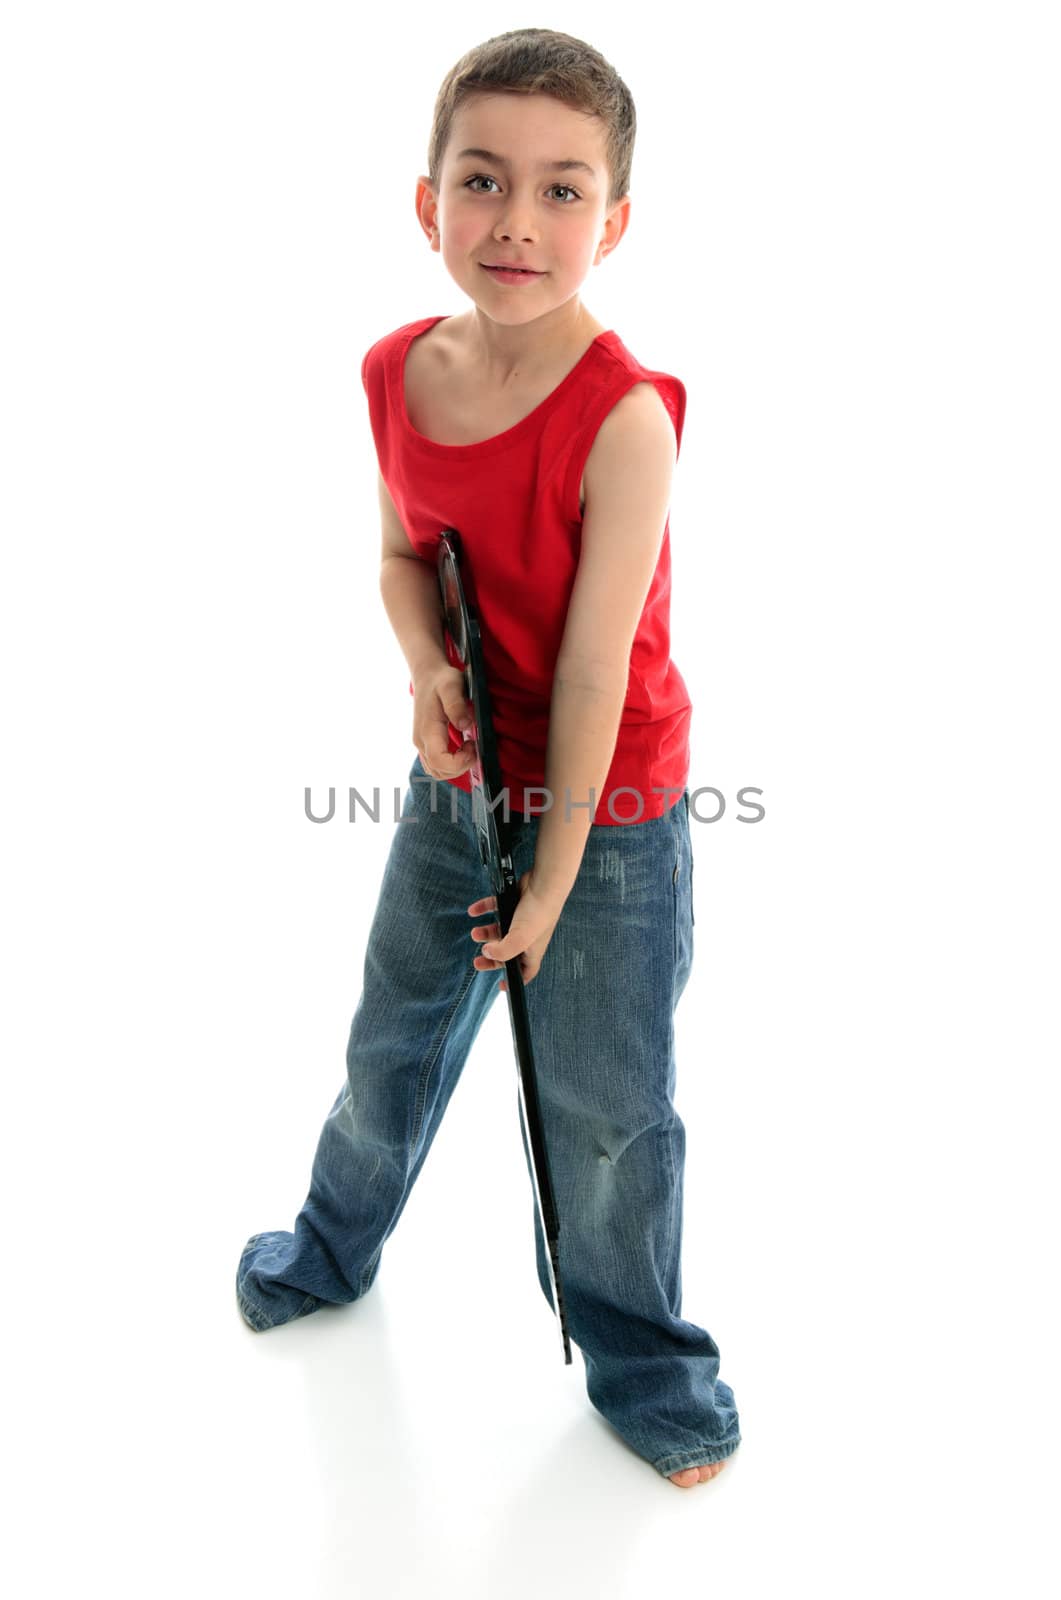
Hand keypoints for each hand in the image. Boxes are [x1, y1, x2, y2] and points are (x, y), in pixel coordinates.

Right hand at [412, 663, 476, 779]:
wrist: (427, 676)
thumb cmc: (441, 680)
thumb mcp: (452, 686)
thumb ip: (457, 705)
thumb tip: (465, 725)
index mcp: (428, 730)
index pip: (439, 761)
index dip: (459, 762)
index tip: (473, 746)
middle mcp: (421, 741)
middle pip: (439, 771)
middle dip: (461, 766)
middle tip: (474, 746)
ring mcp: (421, 744)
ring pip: (437, 772)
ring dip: (456, 767)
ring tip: (469, 747)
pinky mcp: (425, 744)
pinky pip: (436, 765)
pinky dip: (450, 764)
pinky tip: (462, 748)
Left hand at [468, 870, 563, 992]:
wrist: (543, 884)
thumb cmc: (538, 913)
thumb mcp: (519, 939)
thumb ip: (502, 951)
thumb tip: (487, 953)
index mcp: (531, 950)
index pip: (526, 972)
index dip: (515, 981)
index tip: (502, 986)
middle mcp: (526, 936)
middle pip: (506, 953)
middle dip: (491, 957)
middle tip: (477, 960)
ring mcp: (520, 919)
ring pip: (499, 930)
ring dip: (485, 933)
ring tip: (475, 933)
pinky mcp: (513, 903)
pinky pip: (494, 907)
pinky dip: (483, 909)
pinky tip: (473, 911)